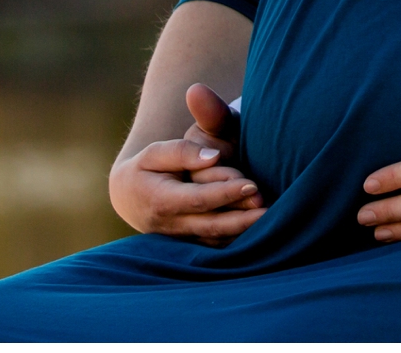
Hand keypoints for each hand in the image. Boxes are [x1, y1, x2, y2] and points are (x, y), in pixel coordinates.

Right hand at [109, 85, 266, 243]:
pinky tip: (260, 234)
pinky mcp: (189, 247)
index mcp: (161, 200)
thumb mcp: (154, 153)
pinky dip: (236, 242)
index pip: (198, 199)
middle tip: (271, 209)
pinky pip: (215, 248)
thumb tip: (213, 157)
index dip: (225, 193)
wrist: (127, 198)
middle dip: (243, 220)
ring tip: (273, 222)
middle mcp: (171, 225)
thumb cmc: (144, 169)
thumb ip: (181, 152)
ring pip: (215, 241)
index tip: (252, 185)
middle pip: (212, 226)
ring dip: (243, 234)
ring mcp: (180, 240)